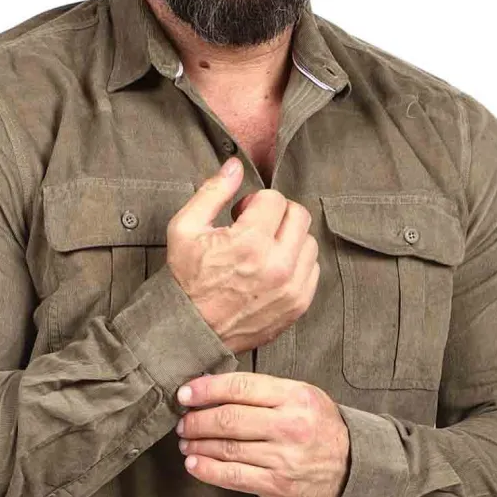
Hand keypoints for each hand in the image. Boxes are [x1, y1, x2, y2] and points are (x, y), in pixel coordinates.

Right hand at [166, 158, 319, 354]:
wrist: (190, 331)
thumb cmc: (185, 280)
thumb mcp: (185, 228)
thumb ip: (213, 192)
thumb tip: (235, 165)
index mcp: (250, 243)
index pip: (275, 199)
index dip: (255, 202)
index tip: (241, 216)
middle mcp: (277, 266)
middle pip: (300, 217)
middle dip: (277, 215)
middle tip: (255, 228)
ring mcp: (291, 288)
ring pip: (309, 243)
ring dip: (288, 240)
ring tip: (262, 252)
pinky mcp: (297, 306)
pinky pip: (312, 270)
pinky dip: (296, 265)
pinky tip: (271, 270)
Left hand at [175, 372, 350, 496]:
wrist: (352, 468)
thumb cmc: (319, 428)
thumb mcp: (303, 397)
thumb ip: (264, 391)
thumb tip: (212, 388)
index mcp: (295, 397)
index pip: (240, 387)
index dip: (205, 390)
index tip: (184, 395)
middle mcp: (290, 426)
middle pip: (228, 419)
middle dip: (197, 420)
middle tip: (183, 422)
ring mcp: (284, 458)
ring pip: (226, 449)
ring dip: (197, 445)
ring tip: (186, 442)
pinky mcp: (277, 485)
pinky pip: (233, 477)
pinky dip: (207, 470)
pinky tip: (194, 464)